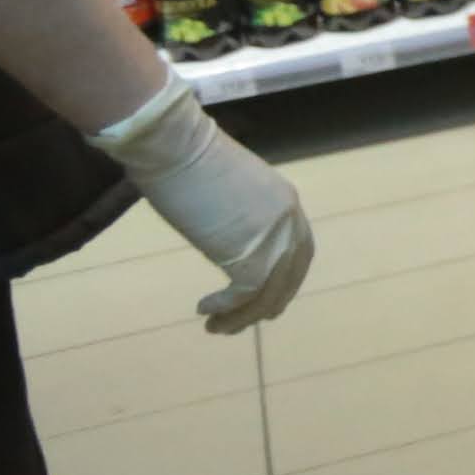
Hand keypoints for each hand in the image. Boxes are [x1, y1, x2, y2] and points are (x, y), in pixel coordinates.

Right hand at [88, 74, 316, 334]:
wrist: (174, 146)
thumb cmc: (187, 160)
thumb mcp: (227, 190)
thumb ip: (239, 215)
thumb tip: (226, 233)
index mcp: (286, 202)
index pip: (299, 250)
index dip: (285, 277)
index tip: (267, 298)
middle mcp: (289, 221)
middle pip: (289, 275)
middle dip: (268, 303)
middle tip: (241, 323)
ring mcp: (273, 238)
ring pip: (267, 292)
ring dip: (242, 316)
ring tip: (216, 327)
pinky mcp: (249, 253)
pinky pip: (246, 294)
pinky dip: (227, 308)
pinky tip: (204, 310)